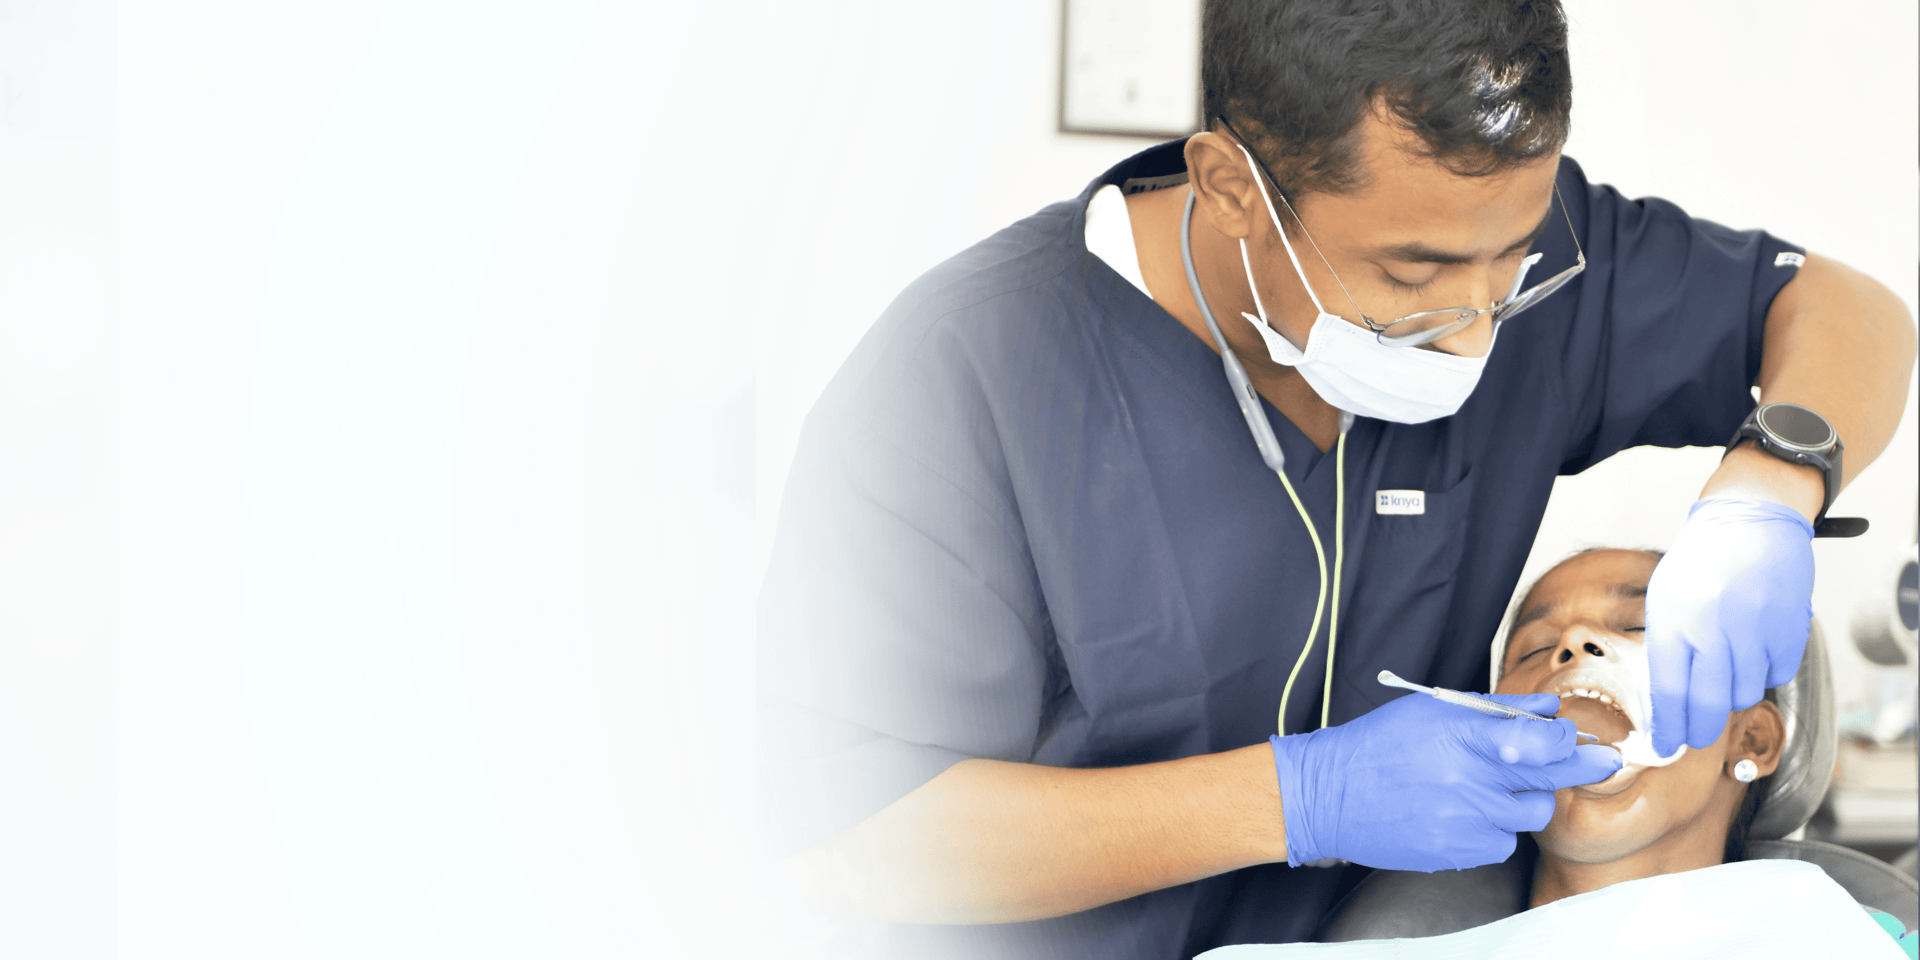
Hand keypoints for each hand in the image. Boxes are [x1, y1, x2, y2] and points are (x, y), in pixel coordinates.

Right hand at [1269, 693, 1620, 871]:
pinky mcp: (1456, 851)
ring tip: (1491, 786)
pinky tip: (1465, 813)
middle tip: (1599, 760)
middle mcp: (1469, 781)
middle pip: (1550, 781)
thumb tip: (1546, 708)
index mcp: (1464, 737)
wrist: (1328, 794)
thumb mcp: (1432, 710)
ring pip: (1531, 816)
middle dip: (1579, 768)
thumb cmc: (1379, 745)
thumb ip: (1495, 709)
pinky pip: (1502, 844)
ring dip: (1523, 800)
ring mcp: (1463, 821)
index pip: (1544, 741)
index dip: (1568, 740)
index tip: (1575, 739)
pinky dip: (1494, 829)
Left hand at [1645, 497, 1814, 754]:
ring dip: (1732, 694)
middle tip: (1695, 737)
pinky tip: (1753, 649)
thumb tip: (1667, 704)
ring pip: (1744, 693)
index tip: (1665, 746)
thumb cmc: (1701, 562)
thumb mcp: (1665, 599)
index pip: (1668, 692)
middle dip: (1699, 730)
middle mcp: (1714, 628)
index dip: (1668, 727)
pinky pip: (1776, 675)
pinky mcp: (1789, 630)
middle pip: (1709, 705)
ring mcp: (1755, 630)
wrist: (1751, 521)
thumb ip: (1667, 649)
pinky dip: (1763, 673)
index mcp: (1675, 620)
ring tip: (1724, 669)